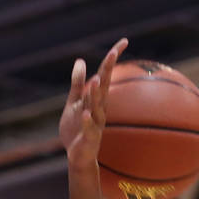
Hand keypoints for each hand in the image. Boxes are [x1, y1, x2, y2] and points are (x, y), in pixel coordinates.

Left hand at [59, 38, 128, 171]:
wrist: (78, 156)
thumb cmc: (78, 128)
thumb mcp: (74, 102)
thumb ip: (77, 82)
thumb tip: (80, 60)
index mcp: (97, 99)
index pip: (105, 74)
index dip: (112, 58)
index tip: (123, 41)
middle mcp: (99, 108)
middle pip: (103, 86)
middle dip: (108, 70)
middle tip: (113, 52)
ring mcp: (95, 123)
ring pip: (96, 106)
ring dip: (95, 94)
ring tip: (95, 80)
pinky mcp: (88, 137)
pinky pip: (88, 128)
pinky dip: (86, 120)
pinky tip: (84, 113)